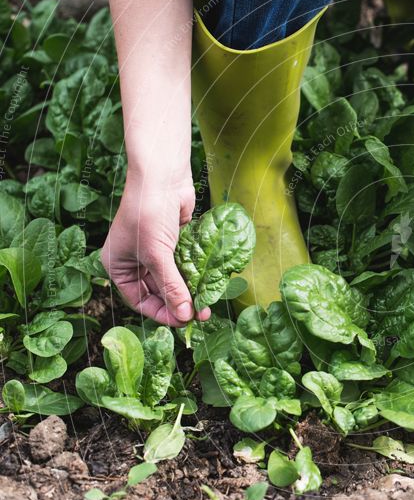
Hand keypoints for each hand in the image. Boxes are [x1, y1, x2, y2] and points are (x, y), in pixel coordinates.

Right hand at [101, 171, 210, 325]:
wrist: (162, 177)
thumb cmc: (149, 214)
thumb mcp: (157, 255)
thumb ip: (171, 286)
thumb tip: (184, 315)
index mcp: (119, 266)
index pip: (139, 300)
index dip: (161, 313)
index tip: (182, 322)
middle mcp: (135, 261)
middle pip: (158, 292)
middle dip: (178, 303)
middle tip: (200, 315)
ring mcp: (156, 251)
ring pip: (174, 279)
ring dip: (189, 292)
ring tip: (207, 304)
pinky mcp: (174, 242)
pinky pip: (185, 265)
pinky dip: (195, 275)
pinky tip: (208, 285)